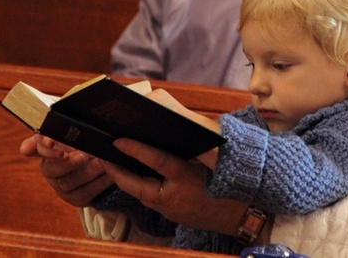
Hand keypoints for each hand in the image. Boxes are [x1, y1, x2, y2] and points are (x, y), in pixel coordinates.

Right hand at [20, 134, 112, 206]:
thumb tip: (36, 140)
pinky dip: (99, 184)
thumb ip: (65, 128)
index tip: (51, 142)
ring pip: (69, 182)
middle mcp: (50, 168)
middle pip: (50, 168)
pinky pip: (83, 194)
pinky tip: (110, 175)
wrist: (109, 162)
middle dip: (67, 163)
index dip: (42, 145)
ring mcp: (61, 185)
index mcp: (47, 149)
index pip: (35, 147)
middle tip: (83, 156)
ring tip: (102, 163)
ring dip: (88, 172)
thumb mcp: (82, 131)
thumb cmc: (91, 141)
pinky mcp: (75, 198)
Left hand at [102, 137, 245, 234]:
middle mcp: (175, 196)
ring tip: (113, 163)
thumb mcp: (214, 161)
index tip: (118, 140)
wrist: (244, 215)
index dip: (136, 150)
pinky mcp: (172, 216)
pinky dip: (140, 187)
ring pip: (140, 194)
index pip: (157, 161)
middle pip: (137, 185)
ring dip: (126, 179)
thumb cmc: (232, 183)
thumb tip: (170, 131)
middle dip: (117, 171)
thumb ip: (194, 148)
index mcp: (187, 178)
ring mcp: (171, 210)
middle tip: (103, 156)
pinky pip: (150, 200)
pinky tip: (134, 176)